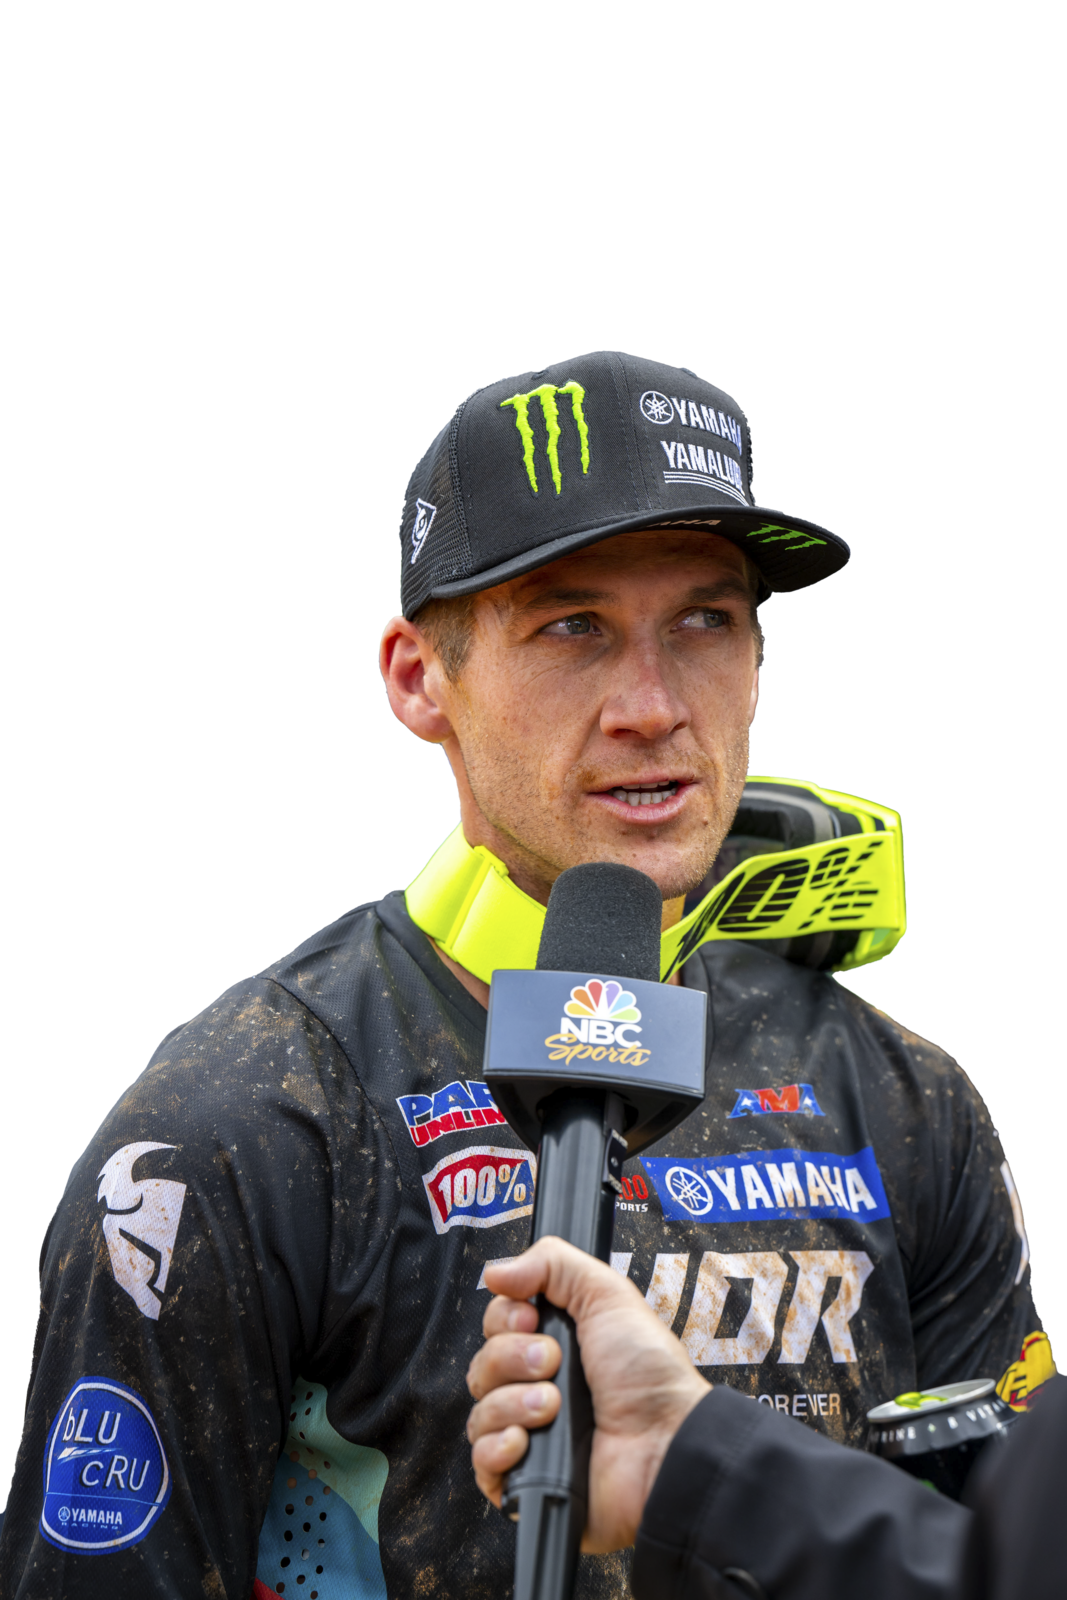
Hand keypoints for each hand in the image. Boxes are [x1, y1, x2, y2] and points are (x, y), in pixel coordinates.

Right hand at [465, 1236, 709, 1552]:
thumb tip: (495, 1270)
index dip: (505, 1319)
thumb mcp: (607, 1295)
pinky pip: (481, 1463)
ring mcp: (530, 1434)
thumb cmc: (649, 1375)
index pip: (495, 1325)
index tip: (533, 1320)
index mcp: (554, 1343)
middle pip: (482, 1365)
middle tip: (553, 1363)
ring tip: (552, 1407)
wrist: (664, 1443)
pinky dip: (498, 1449)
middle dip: (512, 1359)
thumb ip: (551, 1263)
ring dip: (513, 1404)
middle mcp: (537, 1387)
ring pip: (479, 1412)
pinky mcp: (525, 1478)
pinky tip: (526, 1442)